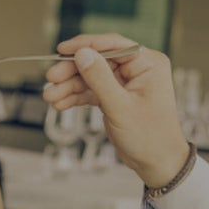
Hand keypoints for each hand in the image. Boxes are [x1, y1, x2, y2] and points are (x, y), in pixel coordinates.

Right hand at [43, 34, 191, 188]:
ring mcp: (126, 83)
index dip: (85, 45)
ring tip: (51, 97)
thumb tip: (82, 53)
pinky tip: (60, 103)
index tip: (62, 49)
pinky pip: (92, 91)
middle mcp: (138, 69)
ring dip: (69, 86)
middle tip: (51, 79)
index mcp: (148, 64)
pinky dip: (76, 97)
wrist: (157, 164)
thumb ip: (100, 79)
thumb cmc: (150, 138)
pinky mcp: (116, 96)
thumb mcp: (121, 107)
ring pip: (91, 76)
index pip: (112, 45)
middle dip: (72, 71)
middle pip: (97, 60)